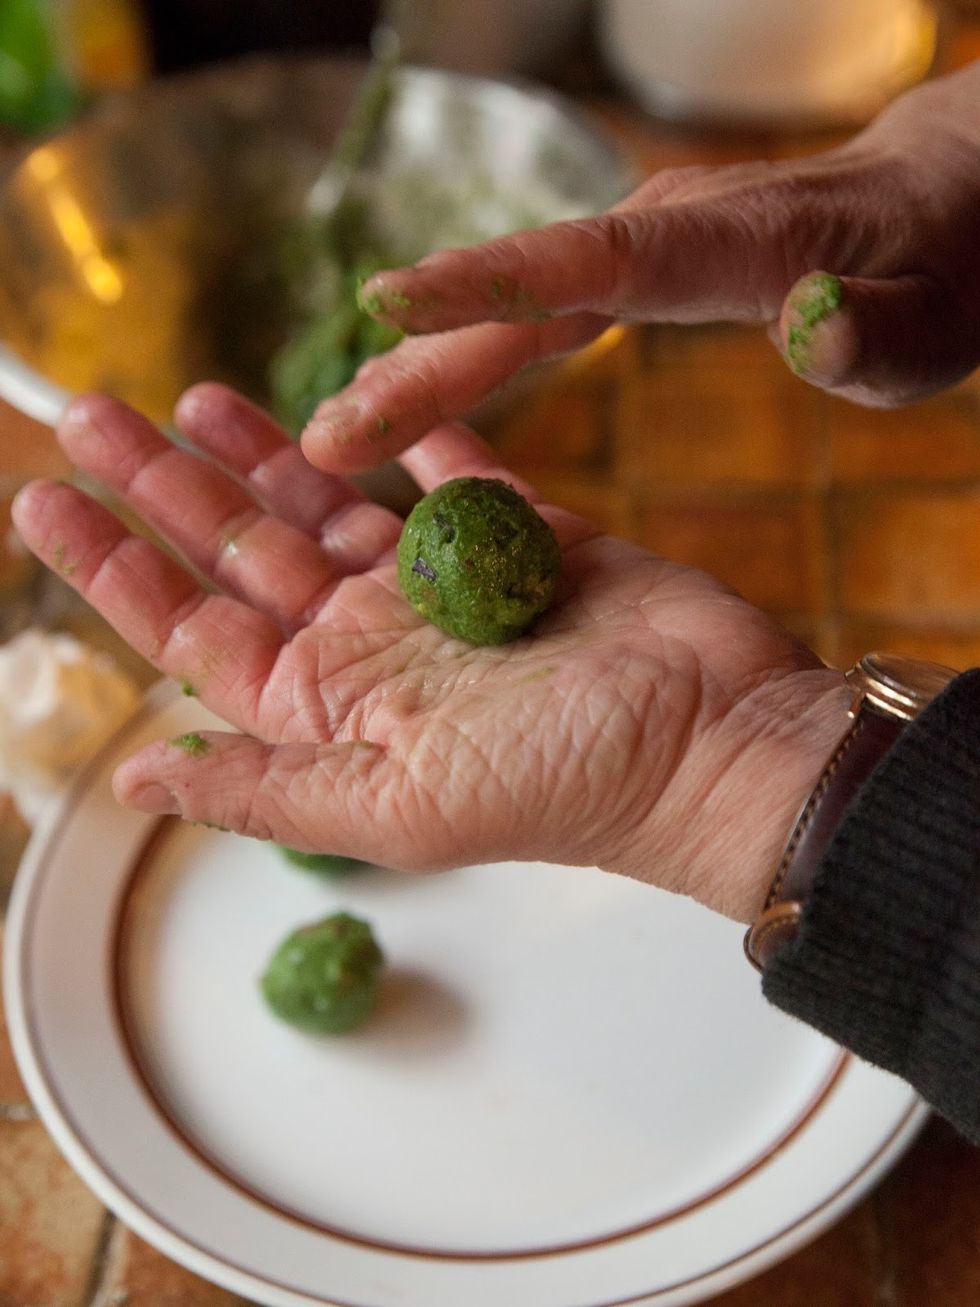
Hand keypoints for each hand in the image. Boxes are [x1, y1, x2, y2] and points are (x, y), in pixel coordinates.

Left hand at [13, 385, 849, 919]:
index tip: (47, 504)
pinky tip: (348, 402)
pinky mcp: (519, 532)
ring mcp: (445, 585)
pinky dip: (403, 435)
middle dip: (167, 484)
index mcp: (333, 707)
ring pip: (330, 502)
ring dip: (260, 451)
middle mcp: (376, 644)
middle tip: (93, 414)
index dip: (118, 568)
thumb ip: (265, 789)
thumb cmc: (568, 783)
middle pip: (246, 550)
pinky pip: (445, 470)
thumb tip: (138, 778)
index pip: (195, 630)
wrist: (716, 739)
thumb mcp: (395, 808)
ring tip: (194, 394)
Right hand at [300, 60, 979, 473]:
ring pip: (510, 307)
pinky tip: (415, 395)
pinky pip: (531, 313)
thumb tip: (810, 327)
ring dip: (422, 366)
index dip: (487, 283)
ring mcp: (640, 244)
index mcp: (725, 241)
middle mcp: (662, 230)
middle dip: (419, 362)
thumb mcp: (931, 321)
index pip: (589, 260)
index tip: (386, 302)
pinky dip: (467, 352)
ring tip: (338, 434)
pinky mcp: (632, 268)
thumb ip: (876, 333)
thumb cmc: (936, 271)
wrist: (934, 207)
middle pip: (520, 297)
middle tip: (328, 438)